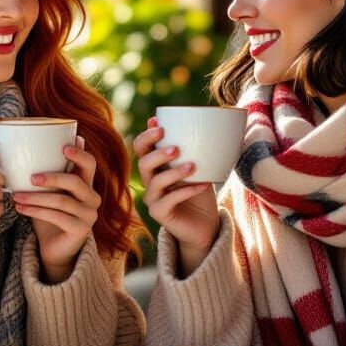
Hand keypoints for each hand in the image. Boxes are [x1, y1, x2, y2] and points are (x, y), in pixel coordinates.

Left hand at [12, 137, 98, 282]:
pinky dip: (36, 211)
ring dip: (36, 197)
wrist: (54, 248)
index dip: (79, 154)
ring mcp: (89, 215)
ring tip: (16, 195)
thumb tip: (33, 145)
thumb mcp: (49, 192)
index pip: (90, 164)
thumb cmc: (50, 214)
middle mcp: (92, 198)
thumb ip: (47, 173)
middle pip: (75, 181)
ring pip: (62, 201)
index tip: (64, 147)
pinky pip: (57, 217)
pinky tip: (20, 209)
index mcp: (87, 184)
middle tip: (31, 177)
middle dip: (52, 177)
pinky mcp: (81, 230)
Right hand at [134, 118, 218, 275]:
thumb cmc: (200, 191)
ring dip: (174, 172)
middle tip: (176, 148)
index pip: (140, 148)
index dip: (146, 137)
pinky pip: (170, 200)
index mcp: (155, 165)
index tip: (160, 126)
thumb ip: (192, 148)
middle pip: (143, 164)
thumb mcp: (198, 166)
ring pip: (156, 182)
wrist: (205, 224)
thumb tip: (194, 122)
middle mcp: (149, 181)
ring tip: (193, 166)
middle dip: (158, 154)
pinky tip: (204, 184)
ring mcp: (152, 198)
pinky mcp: (159, 214)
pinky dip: (187, 191)